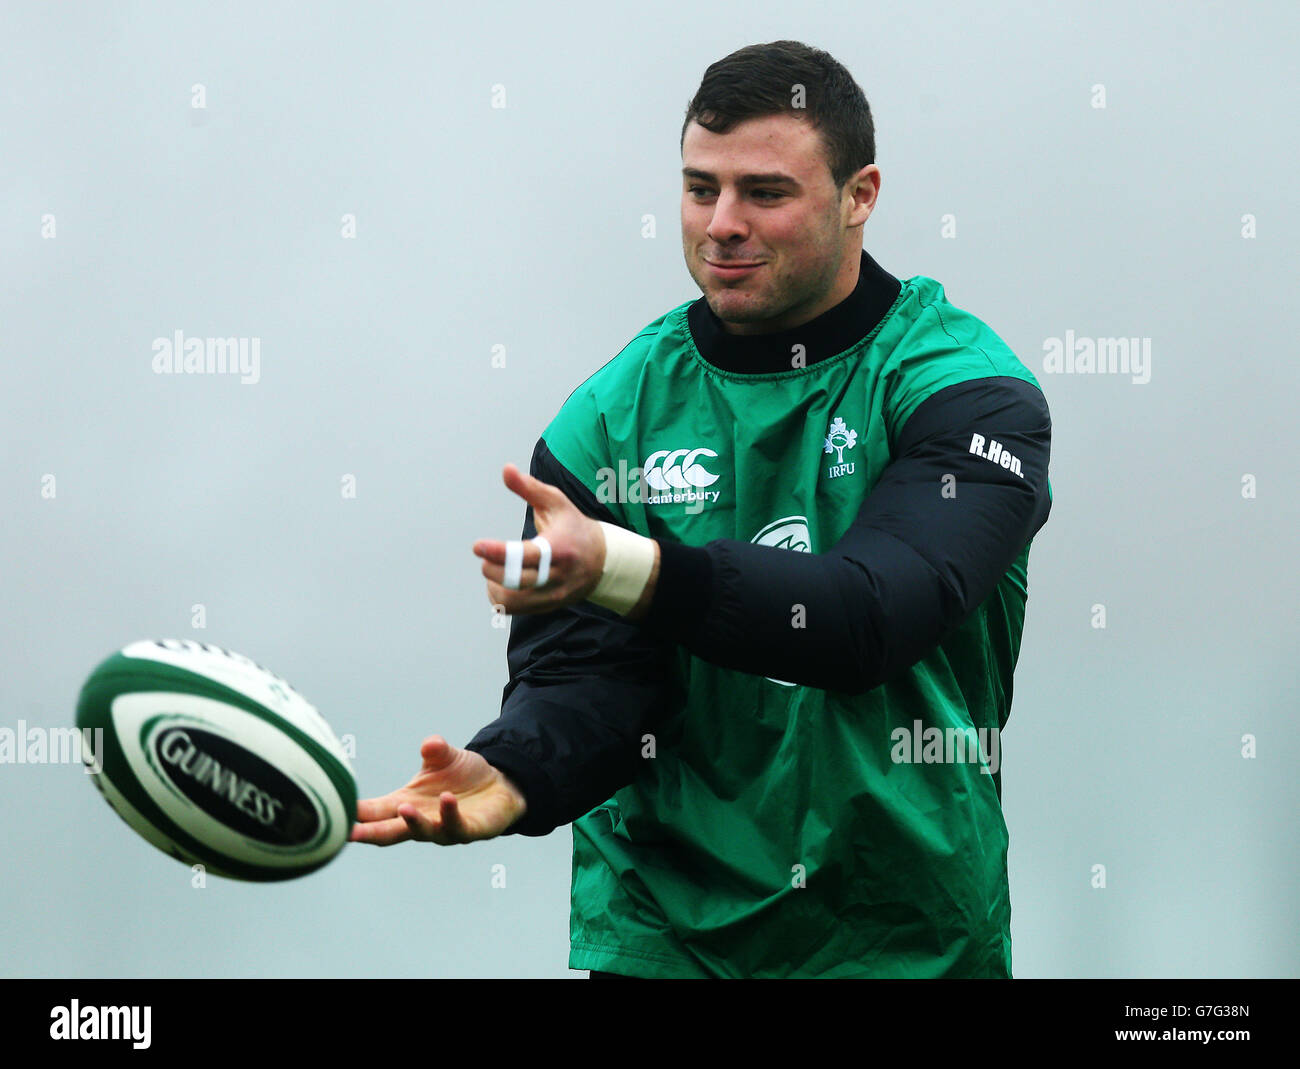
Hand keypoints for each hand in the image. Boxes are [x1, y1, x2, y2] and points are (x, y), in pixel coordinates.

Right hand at [350, 735, 526, 844]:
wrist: (500, 785)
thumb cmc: (463, 776)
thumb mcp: (445, 758)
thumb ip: (435, 751)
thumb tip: (431, 743)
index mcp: (405, 803)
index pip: (375, 811)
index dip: (355, 813)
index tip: (334, 811)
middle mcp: (420, 820)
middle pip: (389, 831)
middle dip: (370, 833)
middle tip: (350, 833)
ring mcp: (442, 829)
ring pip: (423, 831)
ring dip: (413, 821)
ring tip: (404, 808)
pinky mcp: (468, 830)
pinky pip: (456, 826)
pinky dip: (449, 814)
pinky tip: (447, 799)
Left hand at [473, 463, 606, 614]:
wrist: (602, 561)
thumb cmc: (573, 527)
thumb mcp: (556, 502)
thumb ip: (529, 488)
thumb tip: (505, 469)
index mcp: (559, 548)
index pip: (527, 556)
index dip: (500, 553)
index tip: (477, 546)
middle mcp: (557, 576)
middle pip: (516, 582)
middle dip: (492, 569)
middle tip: (485, 555)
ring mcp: (553, 595)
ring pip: (513, 601)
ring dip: (494, 585)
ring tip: (493, 569)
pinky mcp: (547, 606)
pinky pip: (514, 609)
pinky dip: (500, 598)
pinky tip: (501, 582)